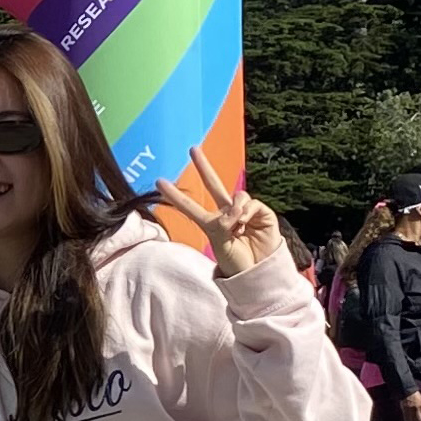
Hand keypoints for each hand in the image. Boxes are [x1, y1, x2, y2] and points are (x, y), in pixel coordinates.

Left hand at [155, 147, 282, 277]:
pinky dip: (246, 212)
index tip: (158, 183)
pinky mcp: (262, 212)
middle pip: (213, 184)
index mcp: (213, 223)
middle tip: (192, 149)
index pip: (191, 207)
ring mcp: (245, 211)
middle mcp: (228, 213)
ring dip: (235, 209)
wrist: (260, 272)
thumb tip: (235, 208)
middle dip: (204, 166)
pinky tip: (246, 223)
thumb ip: (224, 225)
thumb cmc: (238, 263)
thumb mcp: (222, 245)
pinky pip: (250, 204)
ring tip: (237, 227)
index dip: (176, 196)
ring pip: (236, 196)